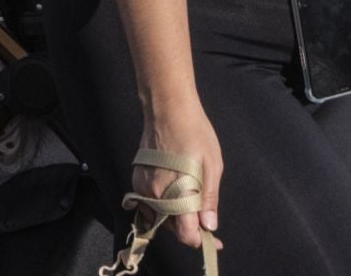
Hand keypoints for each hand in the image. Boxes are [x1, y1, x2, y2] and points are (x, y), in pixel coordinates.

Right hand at [136, 103, 224, 250]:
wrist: (167, 109)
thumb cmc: (195, 134)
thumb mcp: (212, 166)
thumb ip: (208, 199)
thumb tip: (209, 226)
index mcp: (176, 192)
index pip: (184, 233)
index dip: (200, 241)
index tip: (213, 240)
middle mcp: (155, 194)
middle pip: (171, 228)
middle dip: (188, 229)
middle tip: (205, 220)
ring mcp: (143, 186)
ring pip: (158, 216)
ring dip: (174, 219)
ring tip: (191, 206)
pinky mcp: (137, 177)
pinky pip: (148, 203)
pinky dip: (162, 207)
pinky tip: (174, 196)